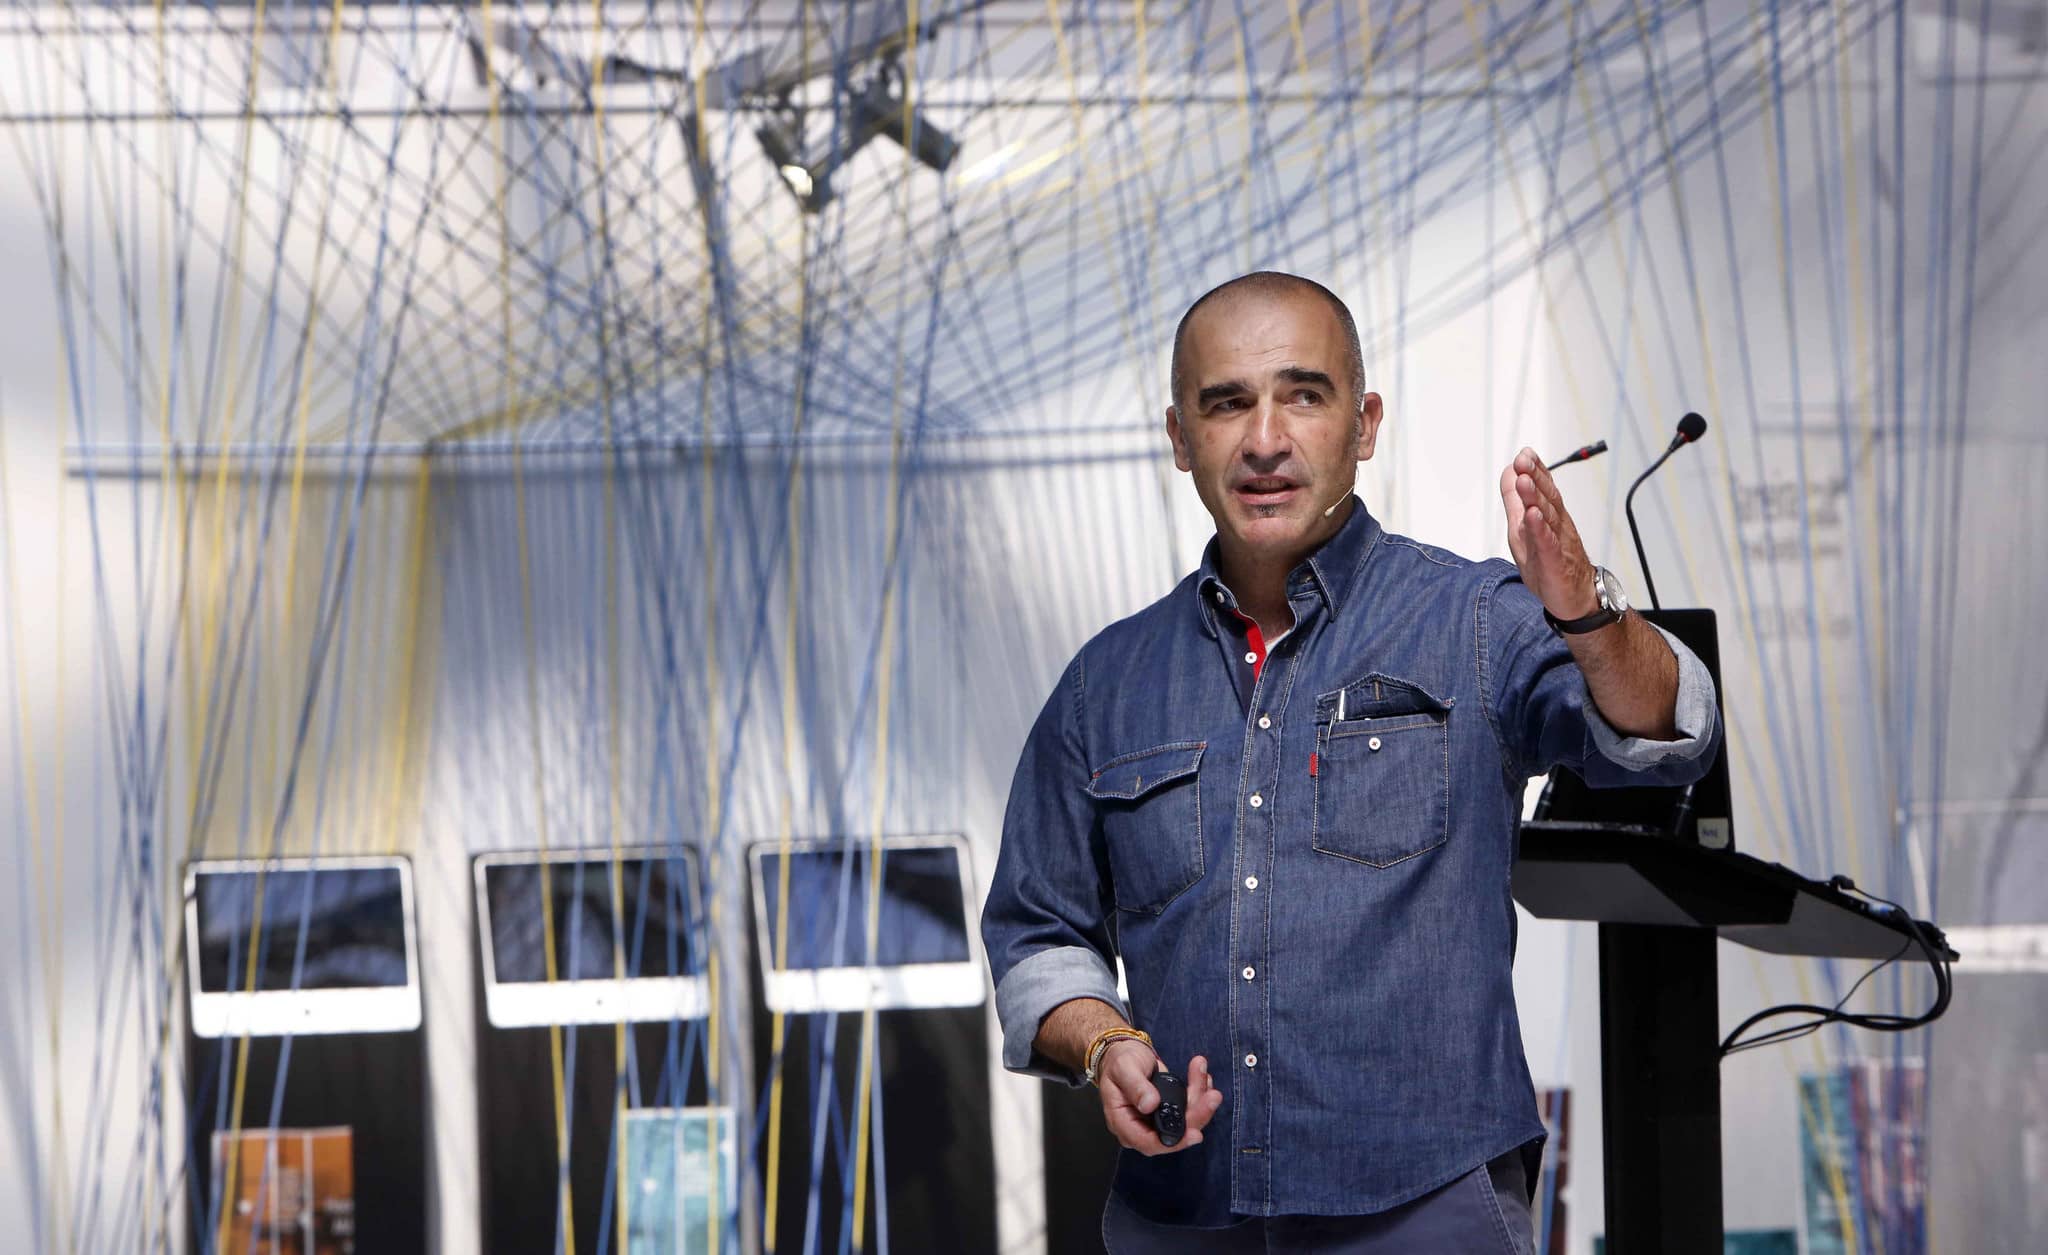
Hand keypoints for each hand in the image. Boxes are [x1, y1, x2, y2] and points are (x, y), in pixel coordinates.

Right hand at [1097, 1044, 1223, 1155]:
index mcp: (1123, 1123)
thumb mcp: (1124, 1069)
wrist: (1125, 1052)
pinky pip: (1189, 1108)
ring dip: (1201, 1099)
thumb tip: (1149, 1104)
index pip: (1150, 1143)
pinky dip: (1199, 1093)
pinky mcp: (1170, 1111)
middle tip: (1213, 1097)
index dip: (1174, 1141)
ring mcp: (1157, 1120)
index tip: (1195, 1133)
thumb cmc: (1119, 1062)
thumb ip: (1136, 1086)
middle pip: (1174, 1133)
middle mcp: (1142, 1127)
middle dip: (1197, 1115)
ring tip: (1204, 1074)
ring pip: (1187, 1120)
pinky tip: (1203, 1077)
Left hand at [1499, 447, 1596, 619]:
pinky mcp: (1554, 562)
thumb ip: (1516, 500)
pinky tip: (1533, 516)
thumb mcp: (1523, 527)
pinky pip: (1548, 543)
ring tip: (1525, 481)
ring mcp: (1557, 542)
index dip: (1535, 470)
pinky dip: (1540, 529)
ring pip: (1546, 516)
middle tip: (1524, 459)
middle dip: (1535, 476)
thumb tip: (1509, 472)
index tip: (1525, 453)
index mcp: (1548, 515)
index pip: (1543, 487)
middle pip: (1546, 496)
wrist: (1576, 596)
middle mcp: (1555, 524)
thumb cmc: (1549, 561)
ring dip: (1535, 497)